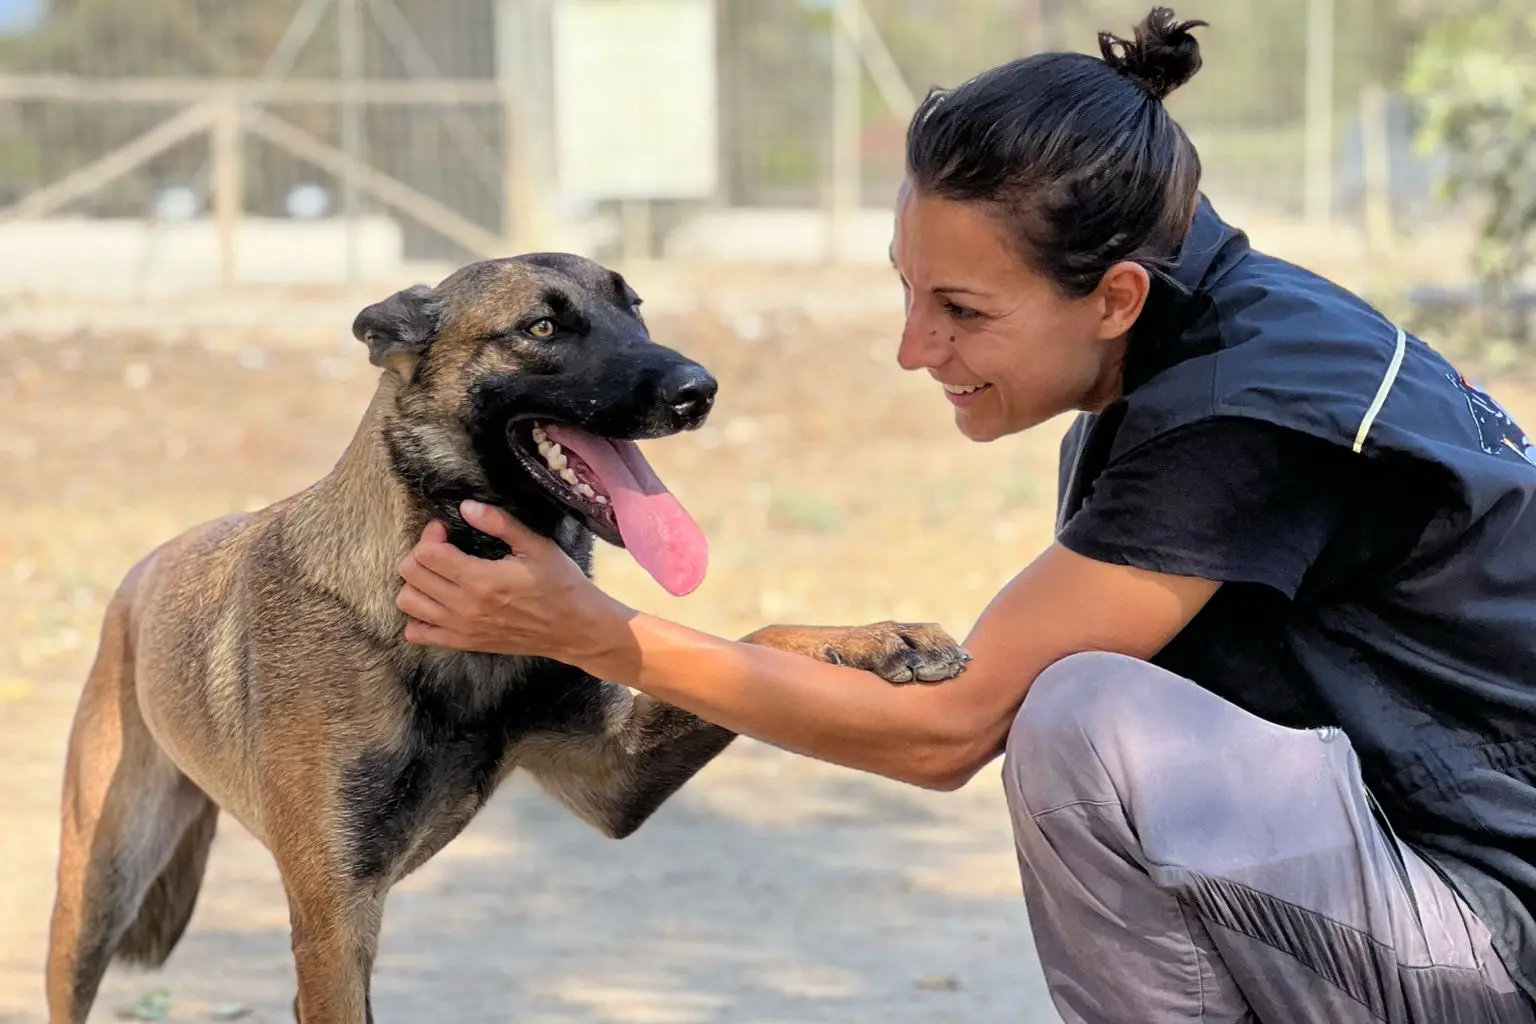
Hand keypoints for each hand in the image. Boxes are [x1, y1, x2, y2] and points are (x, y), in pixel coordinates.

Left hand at [396, 500, 631, 664]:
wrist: (574, 629)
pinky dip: (418, 615)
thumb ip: (500, 523)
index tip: (447, 528)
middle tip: (443, 546)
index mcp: (481, 580)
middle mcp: (464, 607)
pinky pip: (416, 633)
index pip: (427, 554)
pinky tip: (438, 601)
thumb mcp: (537, 546)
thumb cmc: (560, 584)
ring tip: (438, 573)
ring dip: (416, 582)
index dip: (431, 534)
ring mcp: (460, 628)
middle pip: (410, 574)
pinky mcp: (463, 643)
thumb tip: (466, 507)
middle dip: (420, 553)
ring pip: (407, 602)